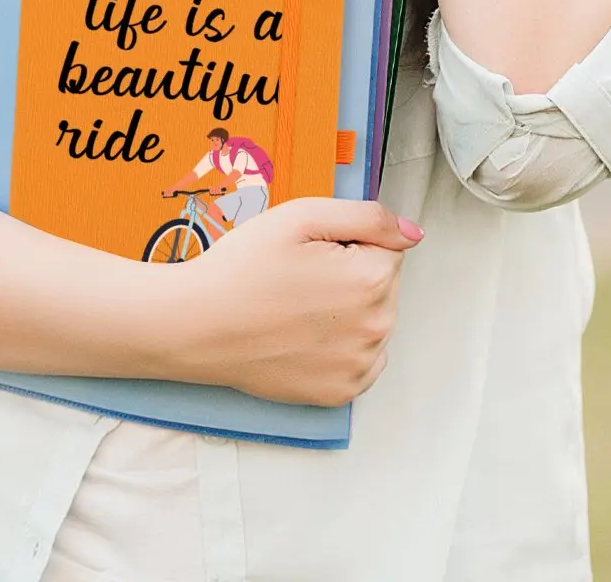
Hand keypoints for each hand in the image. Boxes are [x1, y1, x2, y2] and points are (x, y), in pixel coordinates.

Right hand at [169, 198, 423, 406]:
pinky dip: (339, 346)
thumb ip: (368, 217)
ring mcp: (359, 366)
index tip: (310, 252)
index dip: (346, 243)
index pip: (385, 248)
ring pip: (371, 321)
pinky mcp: (340, 393)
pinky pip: (359, 359)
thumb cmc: (243, 266)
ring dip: (347, 310)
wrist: (197, 325)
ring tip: (295, 306)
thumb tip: (412, 234)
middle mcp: (377, 328)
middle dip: (350, 275)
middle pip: (381, 285)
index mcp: (371, 279)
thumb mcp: (302, 217)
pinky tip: (302, 335)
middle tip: (298, 277)